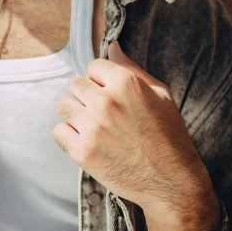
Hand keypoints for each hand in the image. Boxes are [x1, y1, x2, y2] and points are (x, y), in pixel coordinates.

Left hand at [54, 41, 218, 230]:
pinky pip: (59, 131)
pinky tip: (88, 142)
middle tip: (104, 114)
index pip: (94, 66)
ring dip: (76, 115)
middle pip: (76, 84)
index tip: (112, 95)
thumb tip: (111, 47)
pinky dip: (69, 137)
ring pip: (63, 106)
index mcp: (126, 83)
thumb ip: (132, 68)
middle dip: (87, 96)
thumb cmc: (169, 136)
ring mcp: (92, 127)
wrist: (172, 183)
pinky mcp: (82, 151)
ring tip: (94, 128)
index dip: (102, 80)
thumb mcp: (160, 95)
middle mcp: (106, 102)